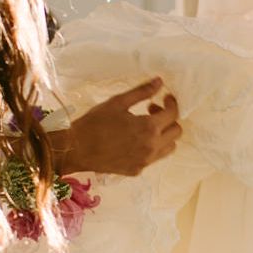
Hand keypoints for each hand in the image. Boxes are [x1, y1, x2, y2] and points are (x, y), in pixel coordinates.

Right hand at [55, 78, 180, 175]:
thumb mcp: (118, 102)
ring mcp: (145, 161)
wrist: (76, 149)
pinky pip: (154, 158)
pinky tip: (134, 140)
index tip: (164, 97)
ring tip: (145, 126)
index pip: (173, 114)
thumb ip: (142, 92)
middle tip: (150, 111)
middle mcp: (152, 147)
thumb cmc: (95, 122)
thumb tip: (160, 82)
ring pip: (169, 147)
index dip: (171, 103)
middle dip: (168, 118)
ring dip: (164, 134)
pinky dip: (152, 147)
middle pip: (176, 132)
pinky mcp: (137, 171)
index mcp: (149, 128)